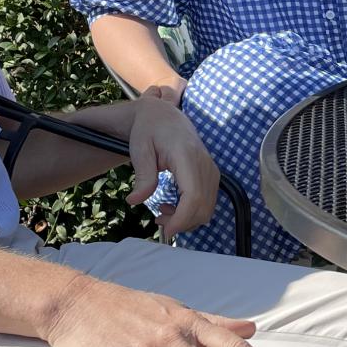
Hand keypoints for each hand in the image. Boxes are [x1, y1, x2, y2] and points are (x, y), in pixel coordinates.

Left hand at [124, 89, 218, 235]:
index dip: (183, 219)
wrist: (164, 116)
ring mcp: (211, 169)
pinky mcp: (211, 174)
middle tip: (158, 220)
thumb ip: (143, 176)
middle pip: (203, 207)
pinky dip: (192, 211)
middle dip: (182, 223)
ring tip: (163, 211)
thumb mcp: (140, 150)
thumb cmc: (149, 130)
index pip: (194, 196)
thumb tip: (135, 201)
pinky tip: (173, 205)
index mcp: (187, 156)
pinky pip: (208, 201)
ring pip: (208, 208)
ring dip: (187, 218)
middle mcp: (204, 164)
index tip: (167, 230)